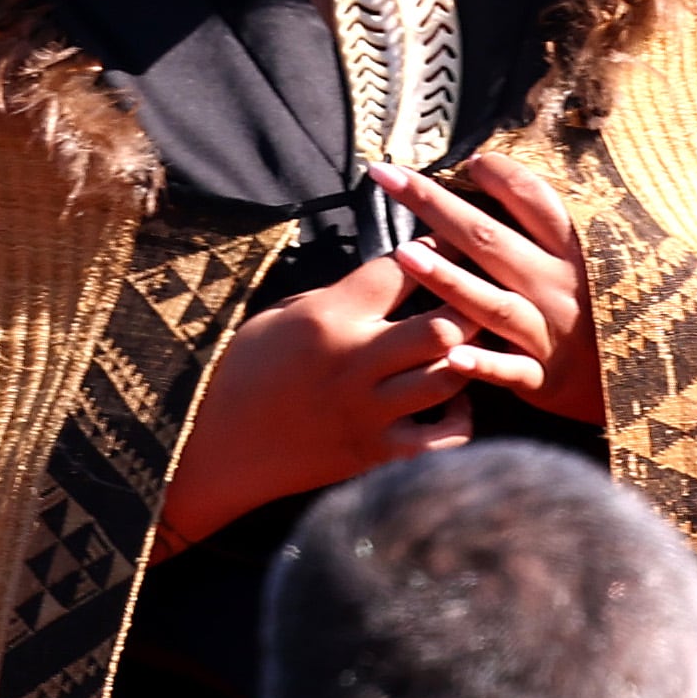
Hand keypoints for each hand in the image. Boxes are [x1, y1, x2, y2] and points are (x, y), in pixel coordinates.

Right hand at [156, 252, 537, 549]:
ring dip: (471, 357)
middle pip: (442, 326)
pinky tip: (453, 401)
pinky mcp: (375, 455)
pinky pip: (444, 439)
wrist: (215, 447)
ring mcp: (369, 413)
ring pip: (450, 378)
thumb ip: (341, 297)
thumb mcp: (281, 315)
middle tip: (481, 295)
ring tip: (476, 343)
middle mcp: (355, 363)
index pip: (401, 270)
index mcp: (329, 318)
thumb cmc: (245, 371)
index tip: (452, 242)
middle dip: (470, 306)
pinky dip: (460, 418)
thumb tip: (395, 276)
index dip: (435, 248)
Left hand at [367, 155, 603, 424]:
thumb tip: (498, 170)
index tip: (468, 160)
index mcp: (575, 248)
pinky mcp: (545, 377)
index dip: (498, 174)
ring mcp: (550, 331)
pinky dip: (483, 364)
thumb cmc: (610, 306)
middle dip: (436, 205)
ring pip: (492, 303)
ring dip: (448, 280)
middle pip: (490, 239)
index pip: (532, 198)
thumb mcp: (599, 257)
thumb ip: (553, 222)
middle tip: (388, 176)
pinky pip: (510, 370)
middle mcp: (559, 284)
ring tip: (403, 255)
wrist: (649, 375)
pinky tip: (451, 356)